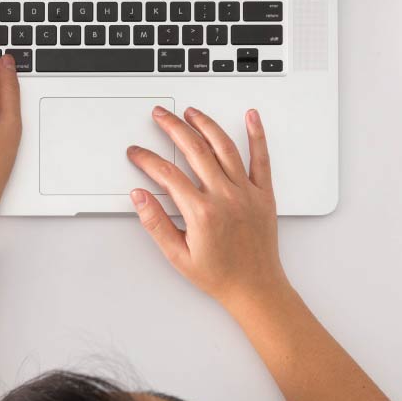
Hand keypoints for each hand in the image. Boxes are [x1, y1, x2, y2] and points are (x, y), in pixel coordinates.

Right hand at [127, 106, 287, 309]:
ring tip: (191, 112)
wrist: (255, 288)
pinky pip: (261, 159)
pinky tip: (251, 117)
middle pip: (194, 150)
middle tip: (160, 115)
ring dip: (205, 124)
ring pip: (224, 147)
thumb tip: (139, 196)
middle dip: (173, 127)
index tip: (137, 152)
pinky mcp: (264, 194)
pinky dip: (257, 135)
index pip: (167, 174)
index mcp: (202, 213)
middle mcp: (225, 197)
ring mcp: (246, 193)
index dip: (147, 159)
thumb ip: (156, 223)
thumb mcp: (178, 256)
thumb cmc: (219, 275)